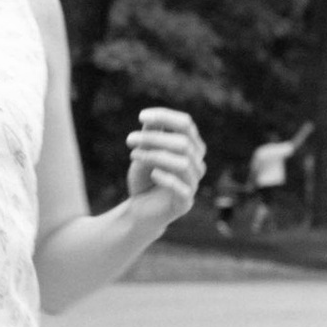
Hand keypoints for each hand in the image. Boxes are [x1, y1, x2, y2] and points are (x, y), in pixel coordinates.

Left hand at [126, 106, 205, 220]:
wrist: (141, 210)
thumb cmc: (145, 178)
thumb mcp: (144, 152)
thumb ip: (150, 135)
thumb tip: (150, 117)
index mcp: (192, 147)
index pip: (186, 125)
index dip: (166, 117)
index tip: (141, 116)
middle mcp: (197, 163)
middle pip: (184, 142)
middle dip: (154, 138)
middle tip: (129, 140)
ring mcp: (193, 183)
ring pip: (183, 163)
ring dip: (156, 155)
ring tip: (133, 155)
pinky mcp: (185, 202)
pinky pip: (182, 187)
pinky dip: (167, 178)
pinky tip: (152, 173)